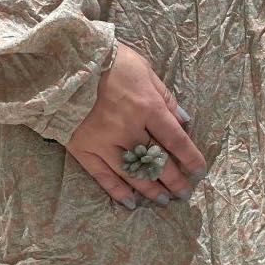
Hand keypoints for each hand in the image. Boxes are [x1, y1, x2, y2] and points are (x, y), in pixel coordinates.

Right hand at [64, 42, 206, 208]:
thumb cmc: (110, 62)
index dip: (190, 158)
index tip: (199, 171)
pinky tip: (131, 202)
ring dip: (150, 189)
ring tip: (163, 200)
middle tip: (184, 193)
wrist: (65, 63)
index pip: (175, 139)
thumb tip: (184, 122)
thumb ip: (165, 98)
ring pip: (132, 173)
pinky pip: (103, 176)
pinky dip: (118, 191)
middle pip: (156, 161)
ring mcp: (104, 141)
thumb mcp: (145, 71)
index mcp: (146, 107)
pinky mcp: (83, 149)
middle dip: (174, 180)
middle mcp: (128, 128)